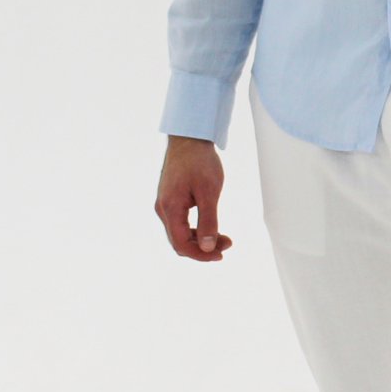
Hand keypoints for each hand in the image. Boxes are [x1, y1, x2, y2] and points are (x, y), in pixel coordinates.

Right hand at [155, 135, 232, 261]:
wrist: (189, 137)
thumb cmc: (199, 161)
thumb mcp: (209, 192)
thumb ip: (208, 221)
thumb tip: (207, 247)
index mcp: (170, 208)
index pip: (181, 244)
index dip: (200, 254)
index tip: (221, 254)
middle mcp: (163, 209)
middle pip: (179, 241)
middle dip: (203, 248)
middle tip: (227, 244)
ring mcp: (165, 203)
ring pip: (180, 232)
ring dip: (200, 239)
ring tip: (224, 237)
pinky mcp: (170, 198)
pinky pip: (180, 222)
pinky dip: (196, 228)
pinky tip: (211, 226)